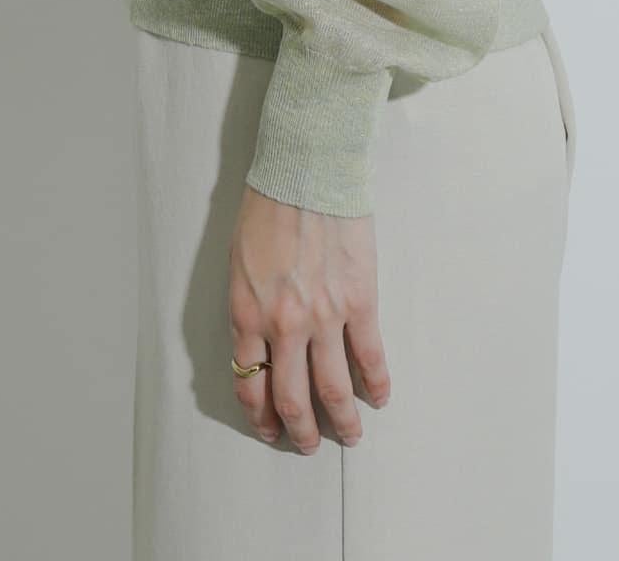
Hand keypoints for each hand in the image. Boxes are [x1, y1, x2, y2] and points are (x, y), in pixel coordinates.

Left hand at [227, 183, 391, 451]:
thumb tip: (260, 343)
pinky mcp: (360, 302)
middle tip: (307, 445)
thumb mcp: (240, 265)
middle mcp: (285, 327)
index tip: (269, 426)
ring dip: (342, 420)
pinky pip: (369, 356)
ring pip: (333, 389)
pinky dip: (376, 384)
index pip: (251, 384)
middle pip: (293, 399)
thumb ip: (249, 308)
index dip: (261, 414)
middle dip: (300, 432)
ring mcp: (325, 317)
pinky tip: (378, 397)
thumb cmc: (268, 208)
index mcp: (248, 316)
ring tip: (349, 434)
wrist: (306, 172)